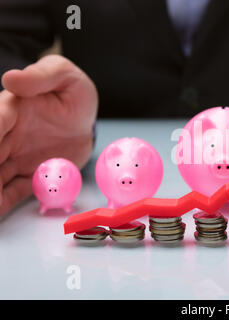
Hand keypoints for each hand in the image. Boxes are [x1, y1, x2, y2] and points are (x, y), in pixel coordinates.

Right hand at [0, 55, 97, 216]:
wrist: (86, 119)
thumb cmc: (72, 93)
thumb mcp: (64, 76)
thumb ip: (42, 76)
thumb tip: (11, 79)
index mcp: (11, 109)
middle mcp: (7, 136)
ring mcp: (16, 157)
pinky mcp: (31, 173)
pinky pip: (14, 190)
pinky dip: (3, 203)